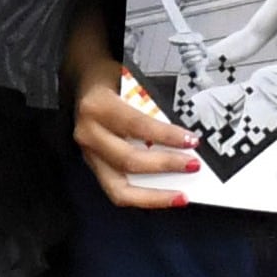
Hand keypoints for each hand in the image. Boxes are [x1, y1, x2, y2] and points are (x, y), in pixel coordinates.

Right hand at [70, 35, 201, 206]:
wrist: (84, 81)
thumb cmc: (111, 78)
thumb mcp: (130, 81)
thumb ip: (151, 105)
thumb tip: (183, 131)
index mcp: (98, 107)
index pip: (137, 126)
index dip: (166, 136)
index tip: (191, 141)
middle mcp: (89, 134)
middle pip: (128, 160)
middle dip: (165, 165)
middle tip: (192, 165)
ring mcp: (88, 154)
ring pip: (119, 188)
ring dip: (154, 196)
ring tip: (180, 196)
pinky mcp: (93, 167)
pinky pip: (117, 191)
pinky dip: (143, 198)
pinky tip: (163, 196)